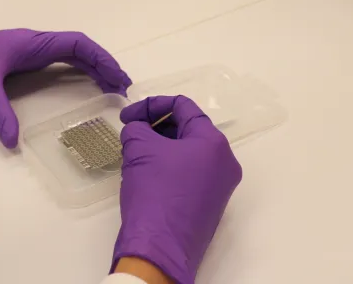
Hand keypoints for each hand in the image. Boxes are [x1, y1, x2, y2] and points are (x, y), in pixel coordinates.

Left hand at [0, 28, 130, 147]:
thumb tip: (14, 142)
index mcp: (30, 43)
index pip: (76, 44)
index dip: (101, 58)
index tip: (118, 78)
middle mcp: (33, 43)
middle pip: (78, 47)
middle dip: (102, 65)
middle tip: (122, 88)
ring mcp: (27, 49)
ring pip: (68, 52)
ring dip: (91, 66)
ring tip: (110, 87)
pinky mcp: (20, 58)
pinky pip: (56, 59)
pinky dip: (75, 69)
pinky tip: (81, 84)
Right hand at [113, 96, 241, 283]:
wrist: (160, 247)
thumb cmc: (154, 190)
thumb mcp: (139, 148)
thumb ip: (138, 128)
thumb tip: (139, 130)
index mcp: (213, 143)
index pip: (183, 107)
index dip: (152, 105)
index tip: (128, 116)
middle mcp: (224, 162)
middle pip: (188, 129)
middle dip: (156, 126)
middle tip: (131, 132)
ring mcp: (220, 186)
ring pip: (188, 152)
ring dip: (160, 146)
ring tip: (134, 153)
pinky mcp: (209, 204)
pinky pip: (189, 173)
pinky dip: (168, 165)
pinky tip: (145, 173)